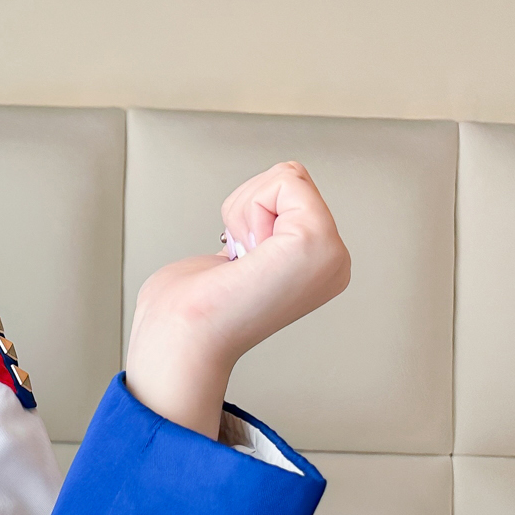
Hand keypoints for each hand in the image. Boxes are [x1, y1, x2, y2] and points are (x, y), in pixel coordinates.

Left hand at [125, 161, 351, 436]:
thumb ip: (253, 236)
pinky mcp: (316, 240)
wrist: (181, 338)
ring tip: (240, 259)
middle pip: (291, 179)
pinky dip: (249, 207)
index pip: (292, 192)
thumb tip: (252, 221)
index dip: (249, 213)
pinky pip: (285, 180)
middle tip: (239, 258)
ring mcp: (330, 253)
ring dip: (244, 210)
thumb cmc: (189, 310)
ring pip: (288, 177)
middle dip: (248, 207)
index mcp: (316, 267)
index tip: (239, 258)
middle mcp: (332, 262)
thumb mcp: (234, 258)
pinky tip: (245, 251)